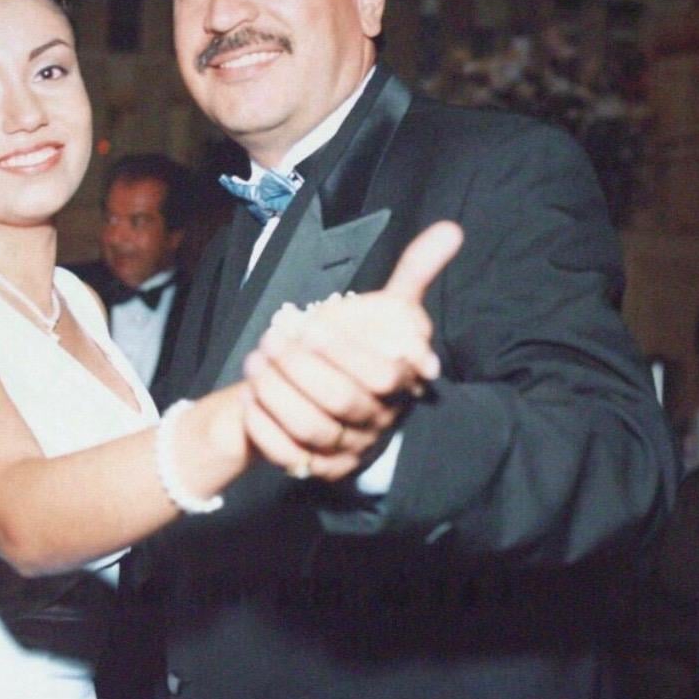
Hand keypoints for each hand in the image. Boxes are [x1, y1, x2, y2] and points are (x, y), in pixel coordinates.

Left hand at [243, 221, 463, 479]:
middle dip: (300, 368)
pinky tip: (248, 400)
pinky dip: (265, 430)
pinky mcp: (318, 468)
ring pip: (311, 430)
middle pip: (340, 402)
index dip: (342, 351)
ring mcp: (347, 448)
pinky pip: (289, 458)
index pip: (379, 375)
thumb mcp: (392, 311)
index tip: (308, 325)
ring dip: (276, 395)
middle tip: (269, 340)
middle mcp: (376, 420)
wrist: (345, 405)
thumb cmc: (368, 347)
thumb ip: (416, 273)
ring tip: (253, 363)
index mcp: (398, 383)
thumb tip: (451, 229)